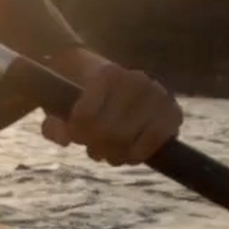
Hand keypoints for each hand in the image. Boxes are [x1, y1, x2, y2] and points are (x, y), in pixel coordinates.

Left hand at [38, 51, 181, 164]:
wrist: (119, 88)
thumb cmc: (84, 97)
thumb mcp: (62, 106)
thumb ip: (54, 124)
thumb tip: (64, 138)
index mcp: (108, 73)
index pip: (86, 117)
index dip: (77, 133)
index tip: (75, 134)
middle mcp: (136, 79)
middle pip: (107, 132)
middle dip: (96, 147)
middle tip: (93, 148)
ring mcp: (158, 95)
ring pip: (129, 141)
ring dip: (115, 155)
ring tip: (108, 153)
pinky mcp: (173, 113)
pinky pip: (154, 143)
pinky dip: (137, 155)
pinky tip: (128, 155)